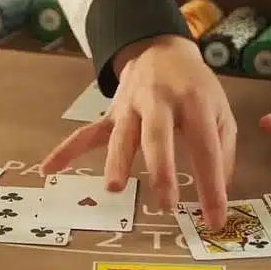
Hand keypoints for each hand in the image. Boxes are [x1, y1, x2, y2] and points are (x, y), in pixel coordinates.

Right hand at [41, 35, 236, 228]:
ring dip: (117, 161)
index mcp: (195, 102)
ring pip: (122, 135)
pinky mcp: (111, 114)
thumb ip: (222, 151)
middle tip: (166, 203)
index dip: (211, 186)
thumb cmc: (195, 89)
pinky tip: (49, 168)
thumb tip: (217, 193)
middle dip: (162, 170)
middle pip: (158, 137)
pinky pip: (88, 133)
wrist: (160, 49)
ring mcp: (131, 107)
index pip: (205, 148)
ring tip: (113, 188)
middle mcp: (160, 101)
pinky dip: (67, 150)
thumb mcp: (221, 112)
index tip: (214, 219)